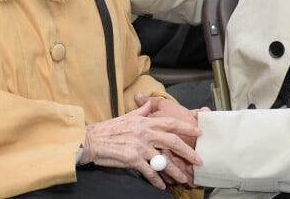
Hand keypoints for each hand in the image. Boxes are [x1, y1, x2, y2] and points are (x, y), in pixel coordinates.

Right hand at [81, 101, 201, 188]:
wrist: (91, 140)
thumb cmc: (109, 129)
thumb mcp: (127, 117)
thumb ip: (141, 111)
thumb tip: (149, 103)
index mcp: (144, 121)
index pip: (170, 122)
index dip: (186, 126)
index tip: (198, 131)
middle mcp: (144, 132)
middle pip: (171, 140)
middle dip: (187, 150)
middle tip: (198, 159)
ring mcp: (139, 146)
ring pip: (162, 159)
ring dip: (174, 170)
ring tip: (183, 178)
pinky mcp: (132, 159)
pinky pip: (148, 171)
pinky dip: (156, 179)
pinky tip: (161, 185)